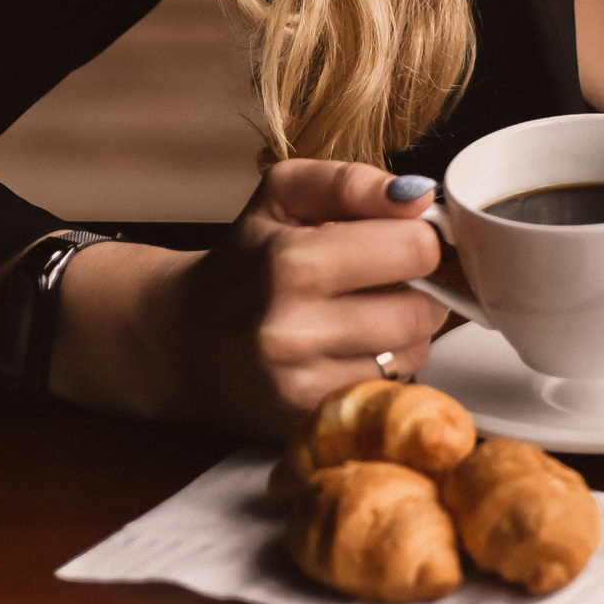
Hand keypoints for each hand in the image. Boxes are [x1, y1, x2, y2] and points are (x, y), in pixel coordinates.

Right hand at [58, 159, 449, 435]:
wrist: (181, 339)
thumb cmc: (243, 259)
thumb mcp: (283, 193)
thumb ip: (351, 182)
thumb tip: (420, 195)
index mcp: (291, 264)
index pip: (416, 249)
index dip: (420, 239)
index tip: (401, 240)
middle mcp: (293, 332)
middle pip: (422, 311)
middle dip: (420, 289)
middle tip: (389, 279)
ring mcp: (299, 386)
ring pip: (413, 354)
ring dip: (405, 333)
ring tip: (366, 314)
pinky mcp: (305, 421)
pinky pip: (387, 390)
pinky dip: (383, 368)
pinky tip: (351, 350)